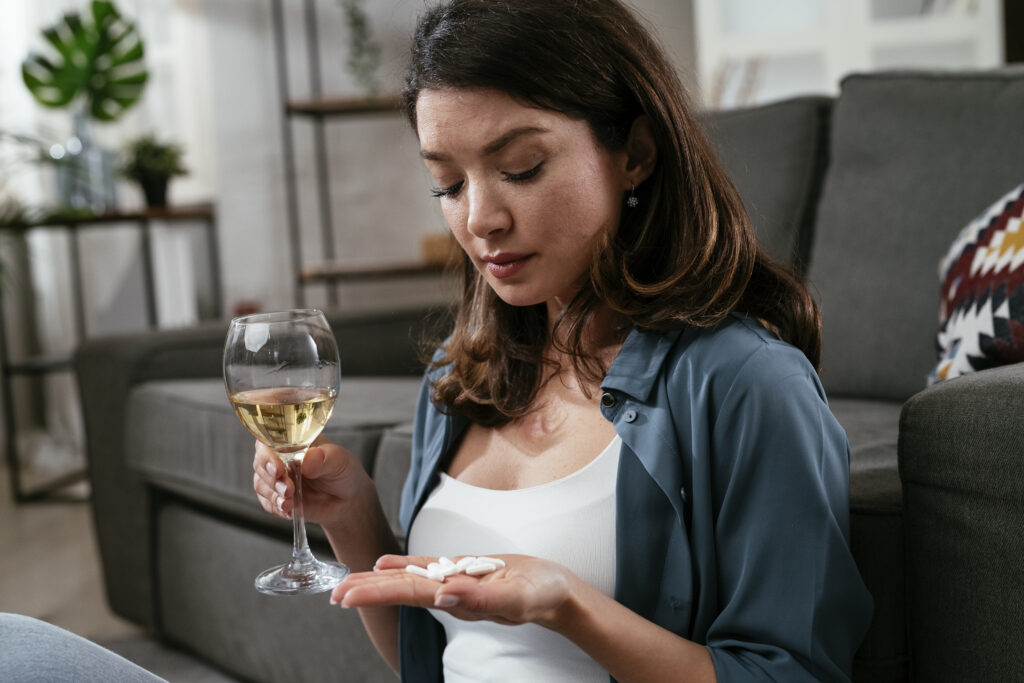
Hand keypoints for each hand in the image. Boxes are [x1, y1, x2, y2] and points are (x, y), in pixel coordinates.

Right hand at [251, 436, 373, 527]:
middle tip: (288, 489)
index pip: (269, 440)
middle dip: (271, 478)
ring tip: (290, 502)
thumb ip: (323, 459)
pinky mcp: (277, 497)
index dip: (268, 454)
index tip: (278, 468)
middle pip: (261, 463)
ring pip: (261, 484)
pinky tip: (289, 510)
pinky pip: (267, 503)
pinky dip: (276, 508)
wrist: (347, 499)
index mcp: (293, 441)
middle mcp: (280, 458)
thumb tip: (307, 459)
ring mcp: (277, 478)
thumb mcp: (339, 461)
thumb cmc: (343, 472)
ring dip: (273, 495)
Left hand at [331, 554, 580, 628]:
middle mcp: (450, 594)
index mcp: (458, 600)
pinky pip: (428, 567)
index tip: (346, 596)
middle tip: (333, 593)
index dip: (376, 594)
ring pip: (409, 579)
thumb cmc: (542, 595)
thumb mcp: (515, 596)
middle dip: (366, 590)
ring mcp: (455, 582)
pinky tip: (384, 564)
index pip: (409, 595)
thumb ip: (480, 597)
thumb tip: (442, 596)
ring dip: (377, 580)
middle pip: (401, 589)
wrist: (558, 591)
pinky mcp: (463, 570)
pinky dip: (404, 564)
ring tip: (347, 582)